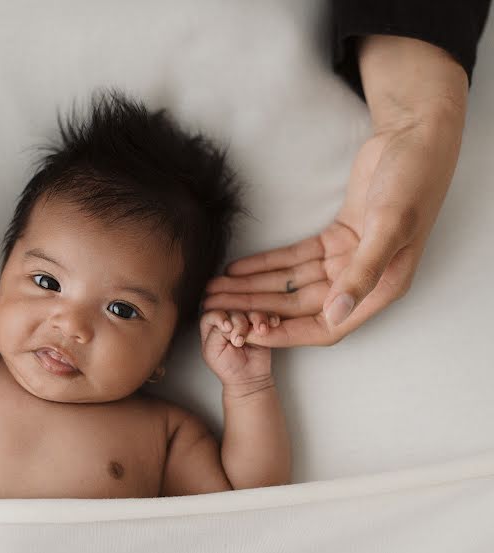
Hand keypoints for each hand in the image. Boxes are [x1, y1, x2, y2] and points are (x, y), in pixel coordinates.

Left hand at [200, 309, 279, 384]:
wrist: (247, 379)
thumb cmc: (227, 367)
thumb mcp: (212, 352)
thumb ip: (215, 334)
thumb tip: (228, 322)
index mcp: (212, 329)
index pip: (212, 314)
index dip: (219, 317)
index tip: (227, 327)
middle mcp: (229, 323)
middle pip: (233, 312)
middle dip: (239, 323)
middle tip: (240, 341)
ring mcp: (245, 324)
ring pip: (251, 312)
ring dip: (257, 319)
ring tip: (261, 331)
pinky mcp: (260, 327)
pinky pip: (268, 316)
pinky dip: (271, 318)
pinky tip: (273, 324)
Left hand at [204, 35, 467, 346]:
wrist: (414, 140)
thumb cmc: (412, 182)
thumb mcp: (389, 227)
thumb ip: (363, 273)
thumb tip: (335, 314)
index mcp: (380, 288)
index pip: (324, 327)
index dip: (285, 333)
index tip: (248, 334)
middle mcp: (361, 281)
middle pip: (299, 306)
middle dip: (257, 308)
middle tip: (216, 309)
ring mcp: (346, 260)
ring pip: (291, 283)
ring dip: (255, 287)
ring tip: (217, 290)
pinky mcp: (334, 240)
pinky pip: (293, 259)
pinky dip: (266, 264)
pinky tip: (236, 269)